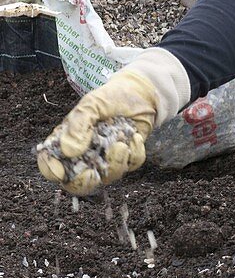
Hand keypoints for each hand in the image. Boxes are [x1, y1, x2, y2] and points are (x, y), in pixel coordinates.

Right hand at [36, 50, 190, 194]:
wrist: (141, 93)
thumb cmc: (110, 97)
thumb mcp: (92, 104)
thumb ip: (79, 124)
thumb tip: (69, 151)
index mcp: (68, 142)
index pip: (50, 163)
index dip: (51, 171)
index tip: (60, 172)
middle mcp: (85, 156)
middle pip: (76, 184)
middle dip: (83, 182)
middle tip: (92, 173)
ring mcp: (106, 159)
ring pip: (106, 177)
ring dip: (115, 162)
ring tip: (121, 143)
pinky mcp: (127, 159)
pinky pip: (130, 166)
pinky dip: (135, 152)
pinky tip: (134, 136)